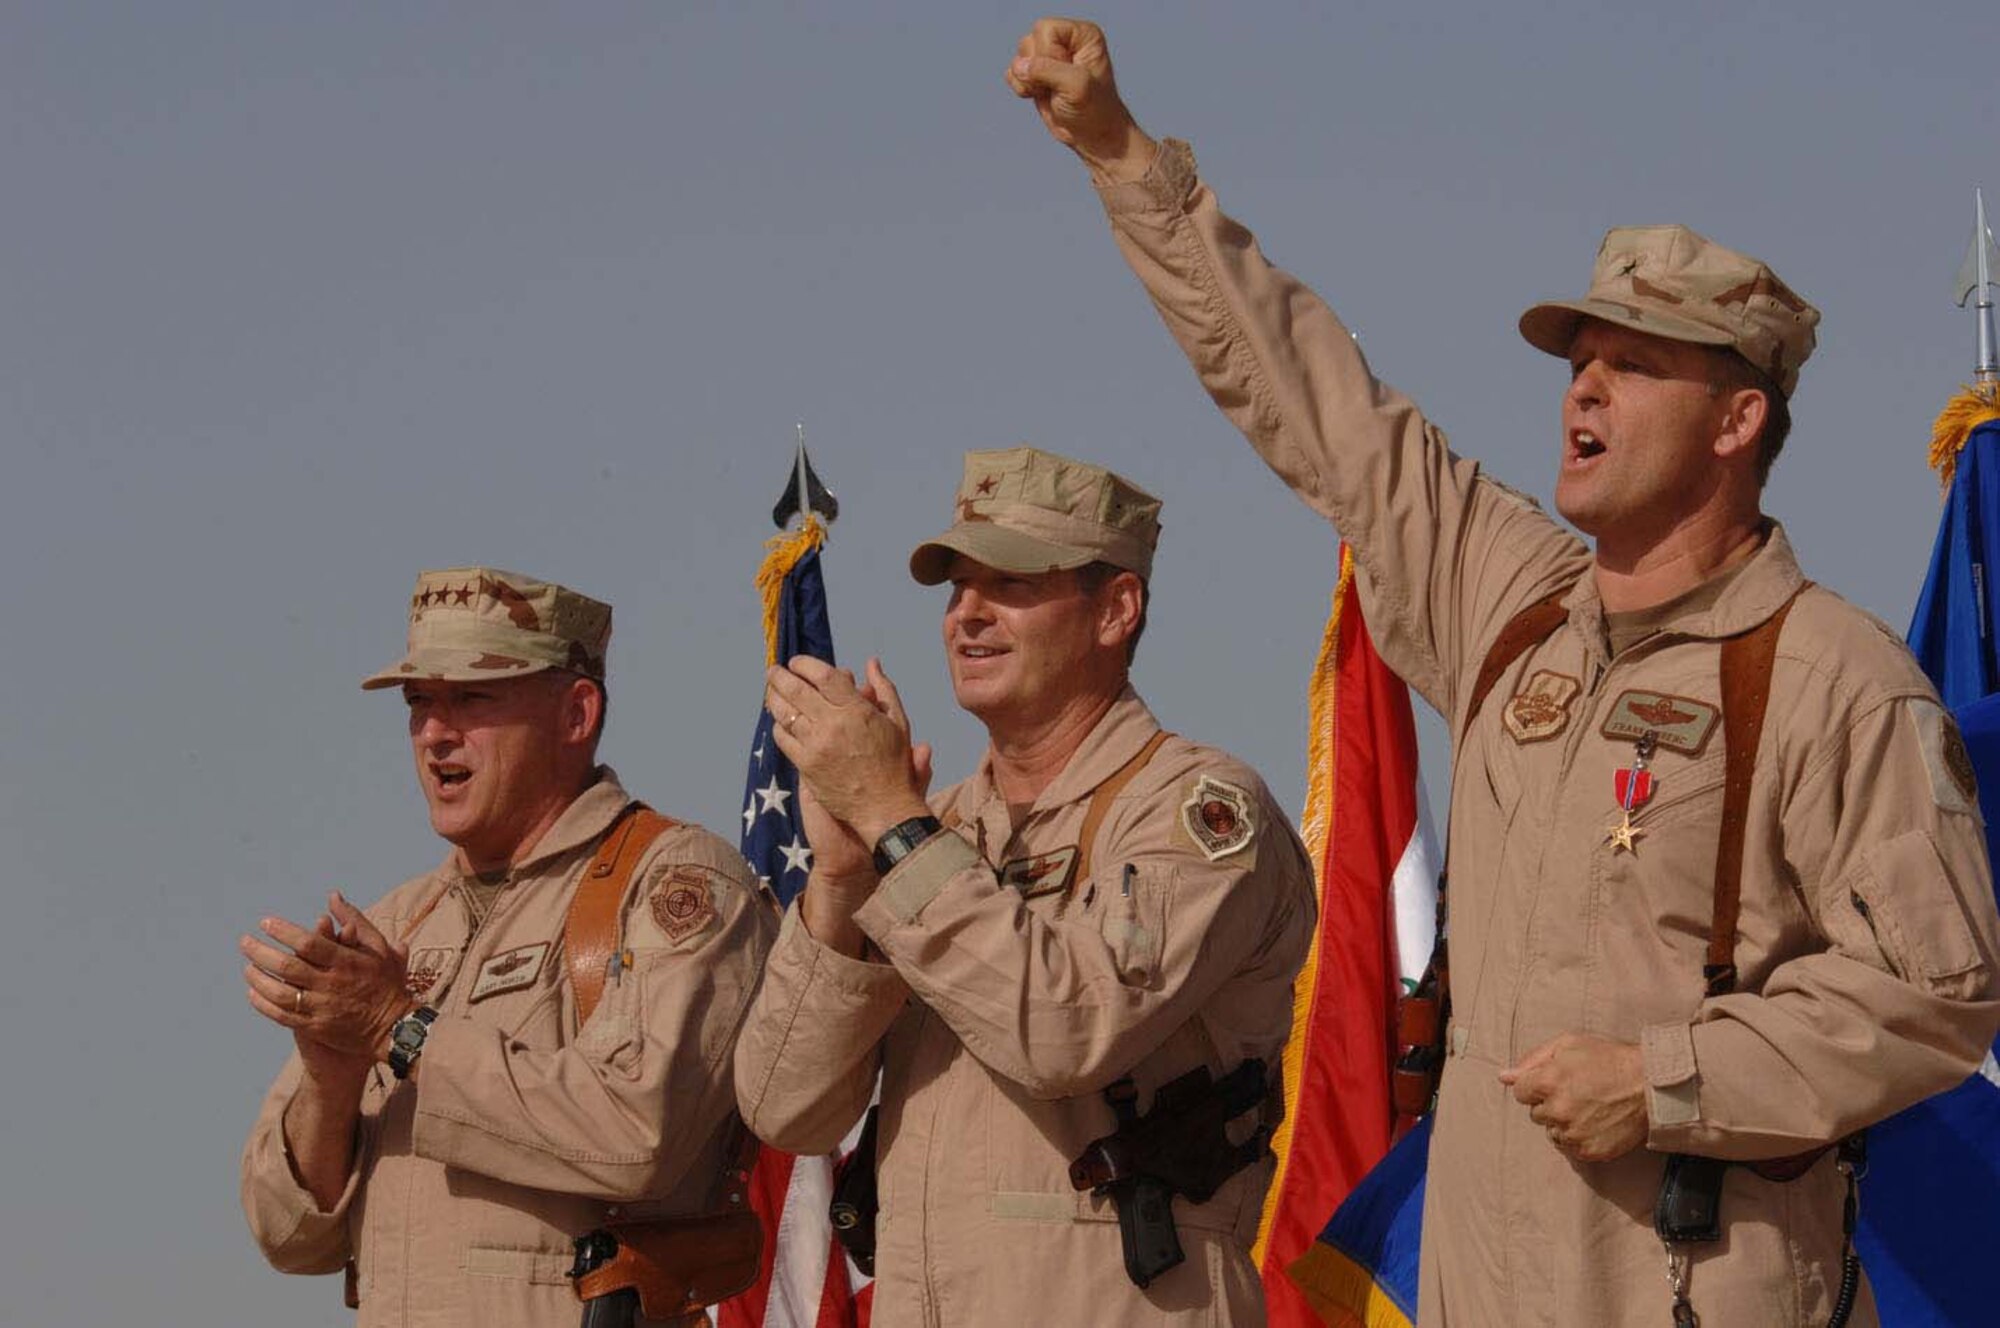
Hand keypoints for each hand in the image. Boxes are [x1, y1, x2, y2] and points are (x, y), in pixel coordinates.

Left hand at [243, 891, 412, 1063]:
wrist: (395, 1027)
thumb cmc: (387, 982)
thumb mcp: (379, 947)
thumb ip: (355, 920)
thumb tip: (333, 896)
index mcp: (348, 962)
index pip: (309, 943)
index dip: (284, 932)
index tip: (265, 923)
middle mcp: (333, 984)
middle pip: (288, 967)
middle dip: (261, 953)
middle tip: (245, 942)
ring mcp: (323, 1007)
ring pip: (280, 993)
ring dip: (259, 979)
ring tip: (247, 968)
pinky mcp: (316, 1027)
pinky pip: (282, 1016)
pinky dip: (264, 1005)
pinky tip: (253, 993)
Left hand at [766, 656, 931, 844]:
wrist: (883, 806)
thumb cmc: (894, 764)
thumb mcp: (898, 721)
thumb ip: (883, 689)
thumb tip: (871, 662)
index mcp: (857, 710)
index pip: (823, 676)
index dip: (805, 664)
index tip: (797, 662)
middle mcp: (833, 725)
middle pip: (797, 690)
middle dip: (780, 676)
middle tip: (774, 670)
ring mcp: (817, 746)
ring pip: (785, 713)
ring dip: (773, 698)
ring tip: (770, 691)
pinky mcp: (806, 766)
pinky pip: (784, 740)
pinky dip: (779, 726)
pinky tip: (780, 721)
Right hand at [1005, 16, 1156, 179]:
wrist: (1092, 136)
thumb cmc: (1094, 109)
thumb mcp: (1076, 86)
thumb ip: (1047, 70)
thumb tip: (1018, 66)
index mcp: (1081, 34)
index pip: (1045, 29)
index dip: (1049, 54)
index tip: (1068, 74)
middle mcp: (1065, 41)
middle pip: (1029, 41)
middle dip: (1037, 68)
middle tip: (1058, 86)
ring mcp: (1049, 57)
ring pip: (1019, 57)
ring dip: (1028, 80)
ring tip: (1049, 92)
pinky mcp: (1036, 75)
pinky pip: (1012, 72)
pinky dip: (1020, 87)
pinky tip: (1039, 96)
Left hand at [1499, 1033, 1647, 1161]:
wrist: (1651, 1086)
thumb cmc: (1609, 1059)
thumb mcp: (1569, 1045)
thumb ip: (1532, 1060)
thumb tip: (1503, 1076)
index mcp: (1548, 1081)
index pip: (1519, 1092)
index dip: (1536, 1085)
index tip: (1555, 1081)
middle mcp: (1557, 1109)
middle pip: (1535, 1113)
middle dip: (1549, 1103)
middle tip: (1577, 1092)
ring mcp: (1573, 1133)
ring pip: (1551, 1131)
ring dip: (1562, 1122)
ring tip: (1588, 1107)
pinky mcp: (1589, 1151)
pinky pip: (1569, 1147)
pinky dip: (1577, 1137)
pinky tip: (1594, 1122)